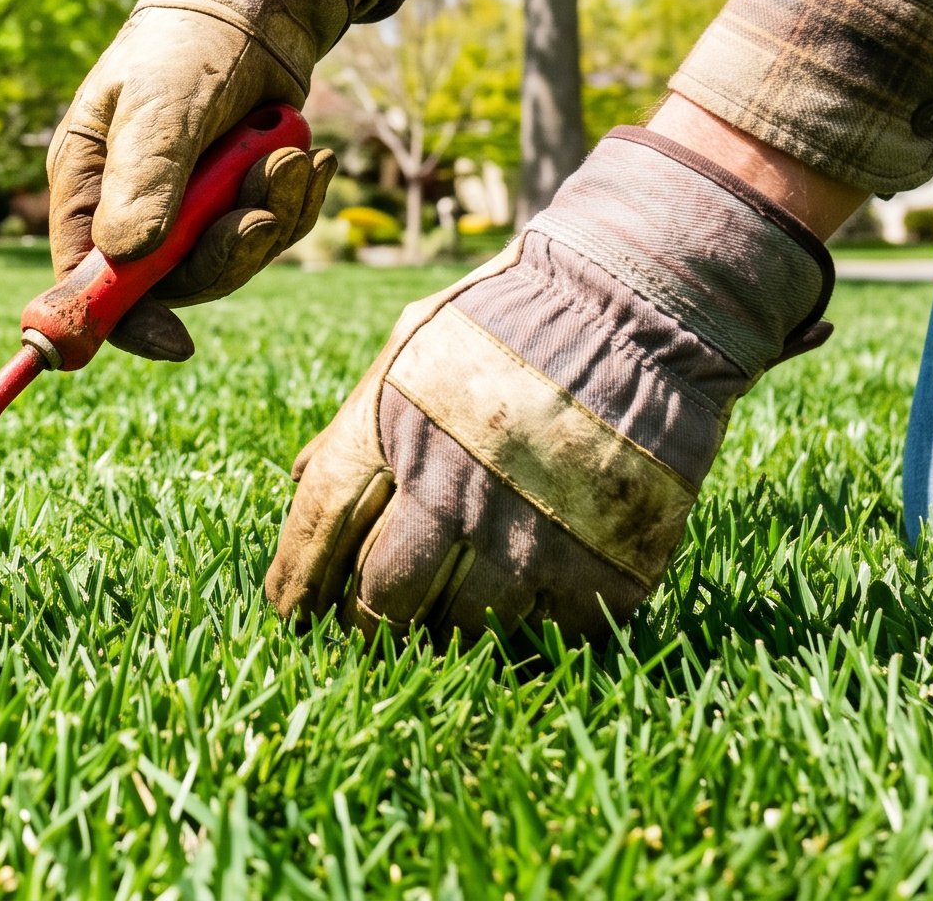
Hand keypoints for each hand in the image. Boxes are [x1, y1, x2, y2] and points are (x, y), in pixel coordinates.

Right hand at [49, 0, 350, 360]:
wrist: (255, 4)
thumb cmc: (187, 45)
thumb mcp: (160, 107)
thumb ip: (145, 179)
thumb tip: (127, 258)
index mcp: (86, 185)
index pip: (86, 279)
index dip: (119, 320)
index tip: (174, 342)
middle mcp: (131, 206)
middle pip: (170, 281)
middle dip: (226, 250)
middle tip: (263, 210)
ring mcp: (187, 207)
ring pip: (230, 260)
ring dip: (271, 215)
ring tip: (289, 155)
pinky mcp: (238, 198)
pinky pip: (271, 233)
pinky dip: (296, 201)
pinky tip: (310, 156)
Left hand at [264, 127, 832, 638]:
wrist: (643, 304)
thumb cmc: (513, 317)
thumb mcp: (413, 343)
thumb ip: (355, 418)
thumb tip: (299, 481)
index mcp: (395, 426)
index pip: (319, 522)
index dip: (295, 579)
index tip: (289, 614)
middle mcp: (456, 486)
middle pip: (384, 596)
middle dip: (368, 620)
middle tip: (374, 623)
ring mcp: (533, 532)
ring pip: (464, 627)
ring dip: (450, 627)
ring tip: (452, 609)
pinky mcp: (605, 564)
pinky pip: (549, 629)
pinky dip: (533, 622)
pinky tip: (529, 592)